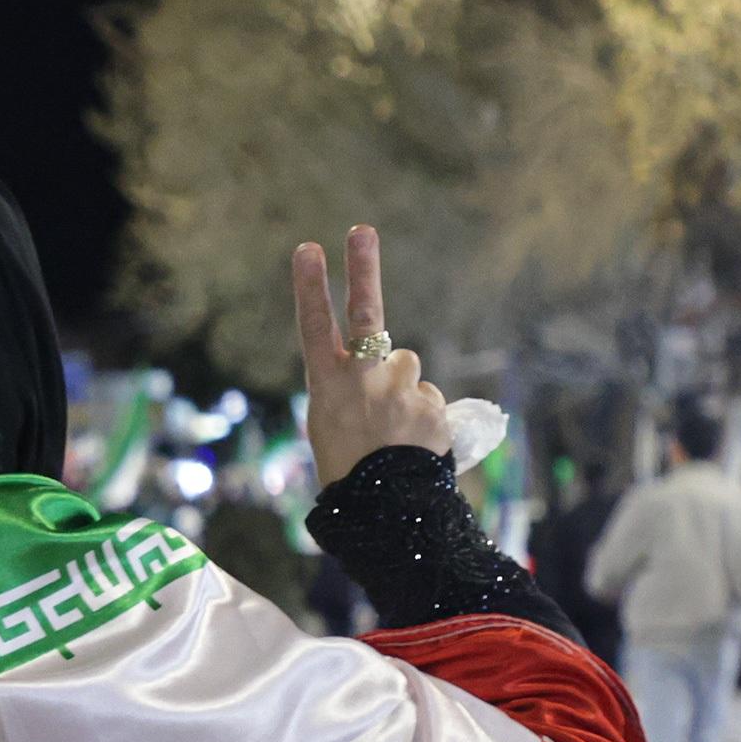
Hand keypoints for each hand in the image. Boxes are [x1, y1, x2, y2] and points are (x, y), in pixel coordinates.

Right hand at [292, 225, 450, 486]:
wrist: (384, 510)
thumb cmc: (346, 470)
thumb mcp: (331, 425)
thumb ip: (356, 387)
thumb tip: (399, 368)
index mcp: (327, 384)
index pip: (314, 326)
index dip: (310, 287)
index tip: (308, 249)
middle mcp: (364, 377)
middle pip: (365, 313)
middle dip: (361, 269)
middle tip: (360, 231)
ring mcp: (401, 387)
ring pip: (407, 369)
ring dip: (402, 388)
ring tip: (391, 430)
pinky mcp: (432, 404)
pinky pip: (426, 400)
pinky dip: (421, 417)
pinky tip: (410, 444)